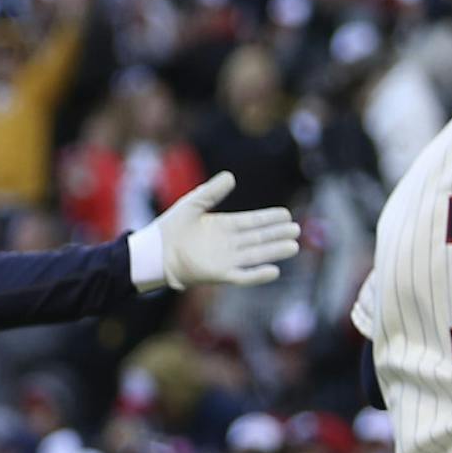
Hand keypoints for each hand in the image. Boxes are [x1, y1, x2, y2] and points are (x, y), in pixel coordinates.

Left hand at [131, 171, 300, 289]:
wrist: (155, 251)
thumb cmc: (171, 227)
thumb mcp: (193, 203)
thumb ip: (212, 191)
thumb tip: (231, 176)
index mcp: (224, 226)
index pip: (252, 222)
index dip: (269, 218)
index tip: (286, 214)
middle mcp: (228, 244)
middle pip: (259, 238)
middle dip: (277, 234)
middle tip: (296, 230)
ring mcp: (225, 260)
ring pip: (256, 255)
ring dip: (274, 251)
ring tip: (293, 246)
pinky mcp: (219, 275)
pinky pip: (243, 276)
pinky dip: (258, 275)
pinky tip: (274, 270)